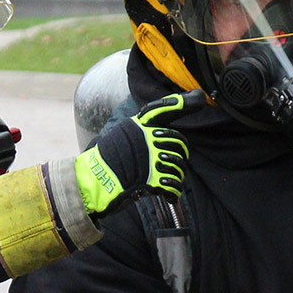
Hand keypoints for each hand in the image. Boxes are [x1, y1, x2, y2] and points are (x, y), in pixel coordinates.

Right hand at [73, 91, 207, 215]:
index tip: (199, 98)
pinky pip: (173, 185)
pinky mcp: (151, 179)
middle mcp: (147, 139)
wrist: (93, 181)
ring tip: (166, 180)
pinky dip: (173, 192)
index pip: (162, 111)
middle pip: (179, 144)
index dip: (181, 104)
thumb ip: (142, 130)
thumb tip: (162, 132)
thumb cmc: (108, 161)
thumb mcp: (123, 136)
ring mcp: (150, 159)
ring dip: (176, 177)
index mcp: (139, 127)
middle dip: (180, 156)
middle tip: (172, 165)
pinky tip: (169, 195)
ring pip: (178, 166)